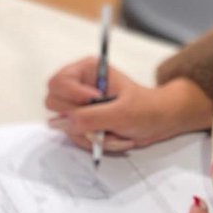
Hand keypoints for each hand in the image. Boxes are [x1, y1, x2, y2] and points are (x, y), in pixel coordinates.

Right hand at [45, 59, 212, 150]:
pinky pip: (74, 136)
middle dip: (80, 119)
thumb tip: (63, 122)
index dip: (72, 95)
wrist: (158, 122)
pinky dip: (93, 142)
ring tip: (113, 131)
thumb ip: (91, 117)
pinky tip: (111, 136)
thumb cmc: (146, 109)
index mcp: (86, 71)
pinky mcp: (81, 123)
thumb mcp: (122, 113)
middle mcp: (78, 86)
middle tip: (103, 121)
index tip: (94, 99)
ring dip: (90, 134)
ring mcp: (78, 106)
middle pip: (54, 103)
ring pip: (64, 125)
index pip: (58, 82)